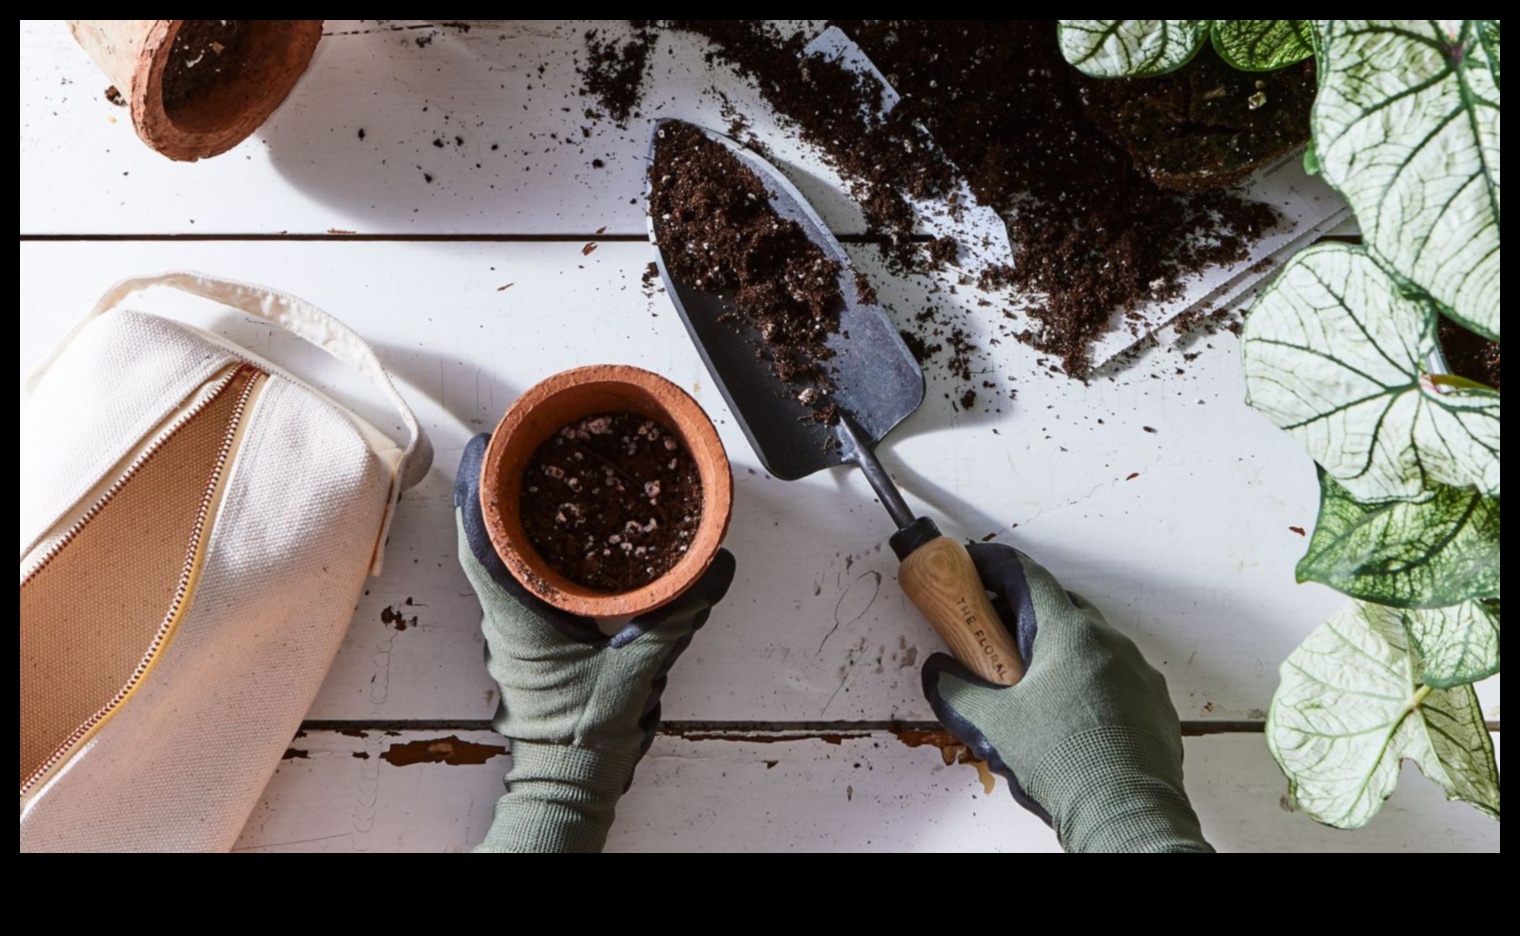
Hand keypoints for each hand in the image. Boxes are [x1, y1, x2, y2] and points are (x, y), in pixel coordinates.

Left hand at [455, 434, 735, 852]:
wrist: (567, 785)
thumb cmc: (585, 738)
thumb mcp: (637, 672)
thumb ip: (677, 619)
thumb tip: (715, 568)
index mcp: (517, 619)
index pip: (482, 542)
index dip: (477, 490)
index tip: (485, 446)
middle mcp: (504, 621)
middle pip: (485, 539)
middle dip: (494, 488)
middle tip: (517, 443)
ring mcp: (512, 632)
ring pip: (498, 559)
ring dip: (506, 515)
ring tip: (533, 473)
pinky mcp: (527, 643)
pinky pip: (517, 581)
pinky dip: (526, 546)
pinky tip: (556, 532)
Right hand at [921, 545, 1211, 853]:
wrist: (1125, 816)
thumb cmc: (1066, 765)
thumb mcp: (992, 726)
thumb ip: (954, 690)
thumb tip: (938, 674)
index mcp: (1070, 635)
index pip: (1027, 577)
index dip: (993, 566)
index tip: (972, 566)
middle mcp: (1110, 644)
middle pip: (1060, 607)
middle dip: (1023, 614)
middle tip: (993, 636)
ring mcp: (1138, 674)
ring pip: (1090, 644)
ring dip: (1057, 652)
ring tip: (1031, 688)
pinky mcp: (1153, 705)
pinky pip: (1115, 678)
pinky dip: (1088, 683)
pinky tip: (1068, 717)